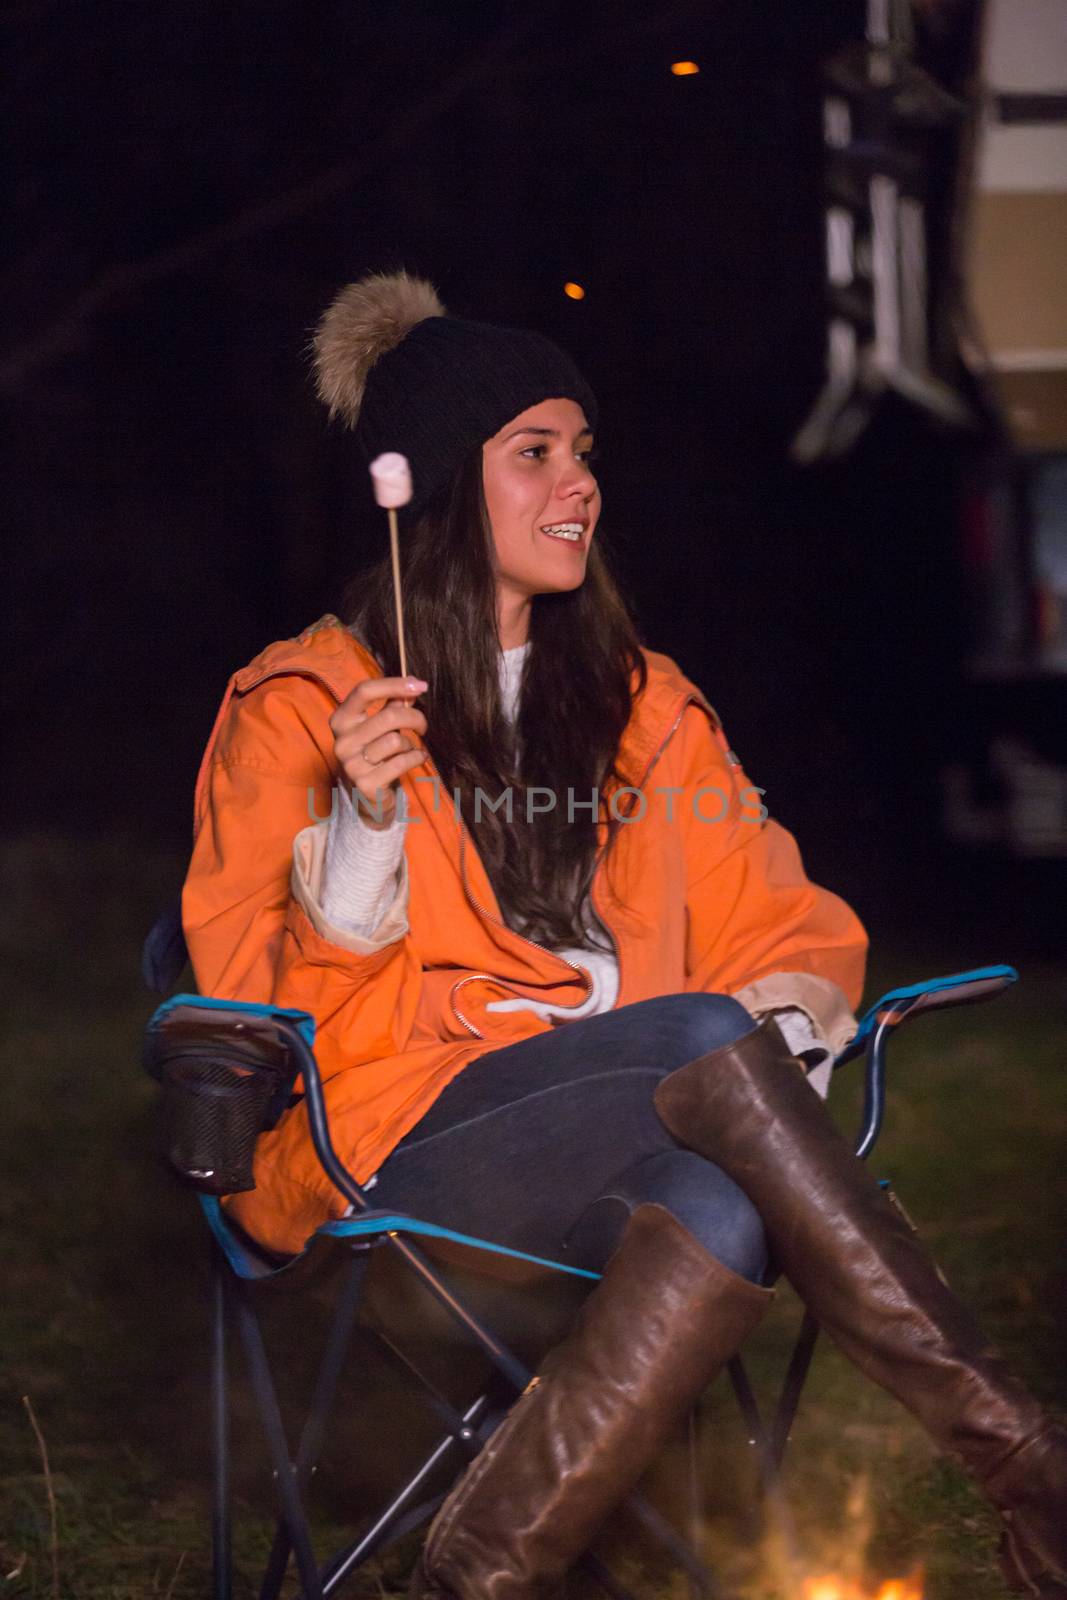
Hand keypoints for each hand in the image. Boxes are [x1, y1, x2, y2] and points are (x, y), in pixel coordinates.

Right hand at [329, 675, 427, 829]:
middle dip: (414, 718)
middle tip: (423, 725)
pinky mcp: (366, 784)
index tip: (420, 685)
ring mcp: (351, 764)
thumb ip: (392, 705)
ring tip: (409, 749)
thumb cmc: (376, 753)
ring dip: (411, 744)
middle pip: (388, 717)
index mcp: (341, 720)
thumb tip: (412, 686)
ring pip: (396, 741)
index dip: (394, 684)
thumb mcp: (380, 727)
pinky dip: (416, 758)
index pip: (364, 691)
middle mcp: (342, 741)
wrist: (367, 797)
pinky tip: (418, 758)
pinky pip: (401, 762)